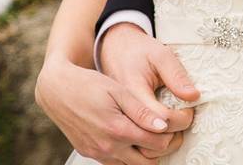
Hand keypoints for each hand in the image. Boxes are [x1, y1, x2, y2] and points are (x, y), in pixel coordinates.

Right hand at [35, 53, 194, 163]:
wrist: (57, 90)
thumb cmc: (90, 84)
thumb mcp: (118, 90)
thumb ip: (141, 110)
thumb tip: (163, 126)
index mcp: (117, 129)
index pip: (158, 143)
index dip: (175, 132)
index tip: (184, 119)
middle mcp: (107, 147)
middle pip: (149, 160)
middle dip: (166, 147)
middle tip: (175, 131)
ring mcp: (97, 153)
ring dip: (148, 153)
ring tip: (157, 133)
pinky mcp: (90, 153)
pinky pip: (117, 163)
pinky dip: (131, 154)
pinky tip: (137, 138)